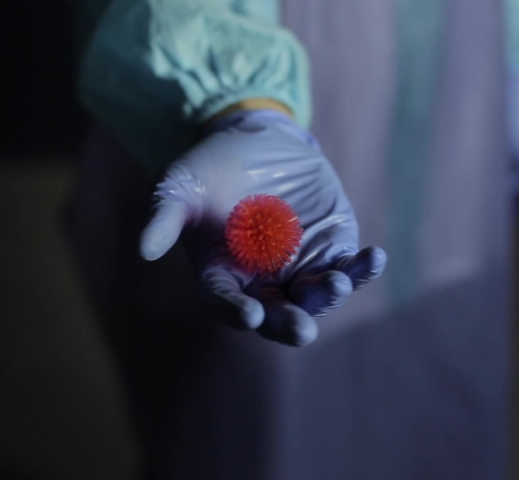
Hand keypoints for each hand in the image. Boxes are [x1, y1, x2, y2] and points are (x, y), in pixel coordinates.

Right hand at [139, 108, 386, 345]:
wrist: (256, 141)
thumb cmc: (211, 167)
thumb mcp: (181, 185)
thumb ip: (165, 215)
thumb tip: (145, 249)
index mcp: (221, 275)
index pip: (225, 303)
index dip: (236, 311)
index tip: (250, 315)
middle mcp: (261, 282)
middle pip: (276, 315)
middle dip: (290, 324)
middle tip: (302, 330)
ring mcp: (298, 268)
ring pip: (314, 296)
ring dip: (327, 294)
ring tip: (337, 283)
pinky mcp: (329, 248)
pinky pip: (347, 267)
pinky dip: (361, 268)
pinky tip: (373, 259)